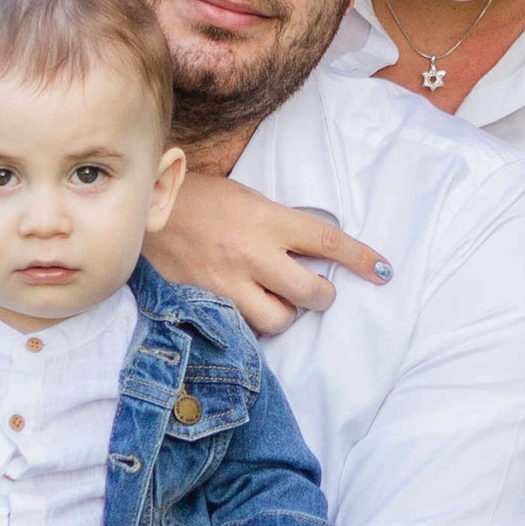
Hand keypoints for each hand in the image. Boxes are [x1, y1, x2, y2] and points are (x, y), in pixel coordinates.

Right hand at [158, 170, 389, 336]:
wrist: (140, 210)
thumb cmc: (195, 198)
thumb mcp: (245, 197)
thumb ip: (276, 223)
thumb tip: (307, 247)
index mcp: (267, 220)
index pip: (327, 240)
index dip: (361, 258)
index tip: (383, 270)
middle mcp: (253, 254)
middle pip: (312, 293)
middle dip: (320, 295)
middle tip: (313, 289)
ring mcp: (228, 283)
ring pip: (279, 321)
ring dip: (284, 314)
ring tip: (272, 300)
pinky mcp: (205, 303)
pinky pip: (243, 328)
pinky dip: (249, 322)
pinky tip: (243, 308)